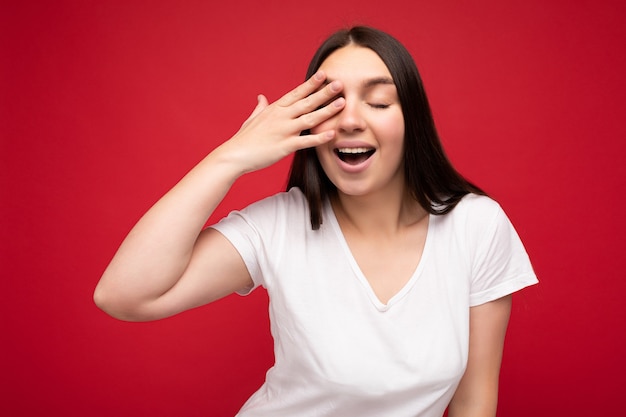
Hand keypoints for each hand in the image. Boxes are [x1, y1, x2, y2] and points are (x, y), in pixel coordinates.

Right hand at [217, 70, 344, 173]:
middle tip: (340, 83)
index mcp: (275, 109)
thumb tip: (261, 96)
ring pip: (310, 118)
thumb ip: (260, 107)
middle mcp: (281, 117)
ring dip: (327, 110)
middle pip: (307, 102)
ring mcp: (284, 131)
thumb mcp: (252, 118)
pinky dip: (319, 138)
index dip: (311, 84)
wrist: (234, 155)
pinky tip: (332, 134)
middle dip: (324, 92)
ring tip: (342, 103)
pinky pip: (306, 141)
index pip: (296, 93)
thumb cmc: (243, 138)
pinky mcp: (285, 146)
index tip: (324, 74)